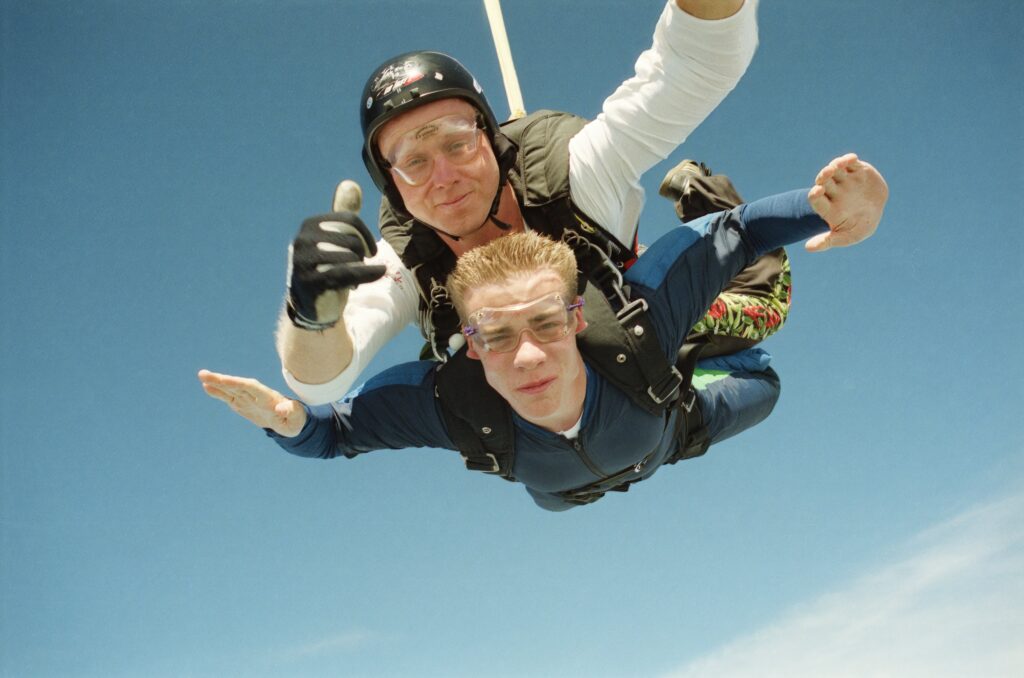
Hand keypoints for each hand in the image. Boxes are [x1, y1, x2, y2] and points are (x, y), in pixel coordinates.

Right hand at [198, 369, 306, 436]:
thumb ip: (290, 410)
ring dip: (216, 383)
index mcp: (267, 396)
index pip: (250, 387)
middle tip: (203, 373)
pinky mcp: (243, 404)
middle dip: (221, 380)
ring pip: (230, 389)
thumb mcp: (296, 417)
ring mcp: (249, 399)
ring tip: (202, 376)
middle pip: (236, 385)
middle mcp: (256, 394)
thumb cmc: (295, 418)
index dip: (236, 384)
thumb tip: (281, 408)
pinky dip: (219, 393)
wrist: (291, 420)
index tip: (223, 380)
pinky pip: (229, 397)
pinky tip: (207, 387)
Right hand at [286, 211, 385, 329]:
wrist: (313, 305)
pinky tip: (381, 271)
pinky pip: (348, 272)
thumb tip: (350, 183)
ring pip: (350, 257)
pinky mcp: (310, 282)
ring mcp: (303, 262)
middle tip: (356, 269)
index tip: (371, 251)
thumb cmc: (328, 268)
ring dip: (360, 269)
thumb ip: (343, 214)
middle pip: (351, 240)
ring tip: (354, 278)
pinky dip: (369, 272)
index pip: (349, 220)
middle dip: (362, 256)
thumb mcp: (335, 240)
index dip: (366, 235)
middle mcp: (302, 240)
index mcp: (310, 225)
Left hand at [805, 153, 888, 251]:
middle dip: (823, 176)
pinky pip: (850, 163)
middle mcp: (833, 191)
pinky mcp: (856, 171)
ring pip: (835, 170)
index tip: (817, 192)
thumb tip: (808, 248)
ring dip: (834, 165)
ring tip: (837, 165)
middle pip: (823, 181)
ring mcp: (844, 180)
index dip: (815, 195)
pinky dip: (848, 159)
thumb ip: (828, 241)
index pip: (816, 199)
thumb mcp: (847, 237)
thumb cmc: (859, 227)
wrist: (877, 213)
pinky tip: (851, 158)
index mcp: (827, 206)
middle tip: (825, 174)